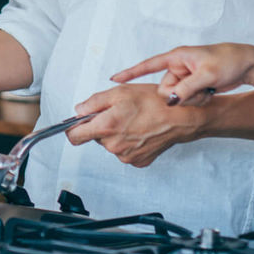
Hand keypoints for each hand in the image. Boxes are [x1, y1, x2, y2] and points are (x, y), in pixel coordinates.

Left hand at [64, 84, 207, 167]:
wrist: (180, 117)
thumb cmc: (153, 102)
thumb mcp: (119, 92)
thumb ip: (94, 102)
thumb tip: (79, 111)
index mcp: (107, 127)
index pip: (74, 137)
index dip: (73, 129)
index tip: (75, 125)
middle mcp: (114, 145)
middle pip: (96, 138)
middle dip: (102, 126)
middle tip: (119, 113)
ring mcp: (127, 156)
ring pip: (111, 144)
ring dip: (117, 134)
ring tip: (134, 121)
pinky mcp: (138, 162)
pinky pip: (125, 151)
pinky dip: (129, 142)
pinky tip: (141, 131)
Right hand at [111, 44, 253, 106]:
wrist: (247, 63)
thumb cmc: (228, 61)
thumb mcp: (207, 75)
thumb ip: (186, 88)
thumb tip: (170, 100)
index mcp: (177, 57)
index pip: (148, 65)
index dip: (130, 73)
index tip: (114, 80)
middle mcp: (178, 66)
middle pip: (165, 89)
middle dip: (181, 94)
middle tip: (201, 88)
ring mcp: (185, 76)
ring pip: (176, 96)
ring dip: (192, 98)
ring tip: (208, 89)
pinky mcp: (192, 85)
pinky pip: (186, 98)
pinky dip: (197, 99)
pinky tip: (210, 92)